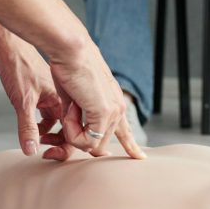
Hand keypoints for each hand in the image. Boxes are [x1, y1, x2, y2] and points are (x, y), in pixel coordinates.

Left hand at [0, 35, 65, 157]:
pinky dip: (45, 125)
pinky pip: (52, 115)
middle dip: (61, 143)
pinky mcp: (46, 95)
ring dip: (52, 134)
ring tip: (38, 139)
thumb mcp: (22, 102)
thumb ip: (27, 128)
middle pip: (72, 130)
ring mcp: (56, 97)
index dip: (67, 146)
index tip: (51, 153)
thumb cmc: (18, 66)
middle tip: (46, 151)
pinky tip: (34, 127)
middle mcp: (64, 99)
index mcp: (65, 101)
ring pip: (62, 124)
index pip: (76, 132)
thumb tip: (31, 150)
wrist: (9, 47)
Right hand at [46, 38, 145, 160]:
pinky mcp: (105, 114)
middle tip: (69, 110)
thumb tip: (84, 141)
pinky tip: (72, 109)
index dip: (132, 146)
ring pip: (91, 145)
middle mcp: (118, 109)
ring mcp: (114, 112)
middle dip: (77, 135)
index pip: (126, 131)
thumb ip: (81, 119)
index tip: (140, 158)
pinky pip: (86, 141)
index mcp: (115, 103)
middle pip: (98, 144)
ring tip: (70, 106)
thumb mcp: (76, 99)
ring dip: (73, 131)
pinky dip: (72, 131)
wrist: (71, 50)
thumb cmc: (69, 68)